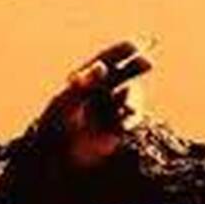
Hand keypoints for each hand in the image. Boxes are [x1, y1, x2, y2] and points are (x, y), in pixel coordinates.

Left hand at [37, 41, 151, 169]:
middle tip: (148, 62)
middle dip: (139, 65)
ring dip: (133, 96)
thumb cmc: (56, 125)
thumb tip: (102, 66)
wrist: (59, 157)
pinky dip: (131, 117)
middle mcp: (103, 88)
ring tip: (127, 106)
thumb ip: (85, 84)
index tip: (136, 46)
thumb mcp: (67, 102)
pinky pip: (132, 116)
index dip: (124, 50)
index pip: (109, 58)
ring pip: (132, 94)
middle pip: (128, 71)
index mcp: (87, 77)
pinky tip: (123, 123)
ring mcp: (112, 106)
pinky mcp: (120, 125)